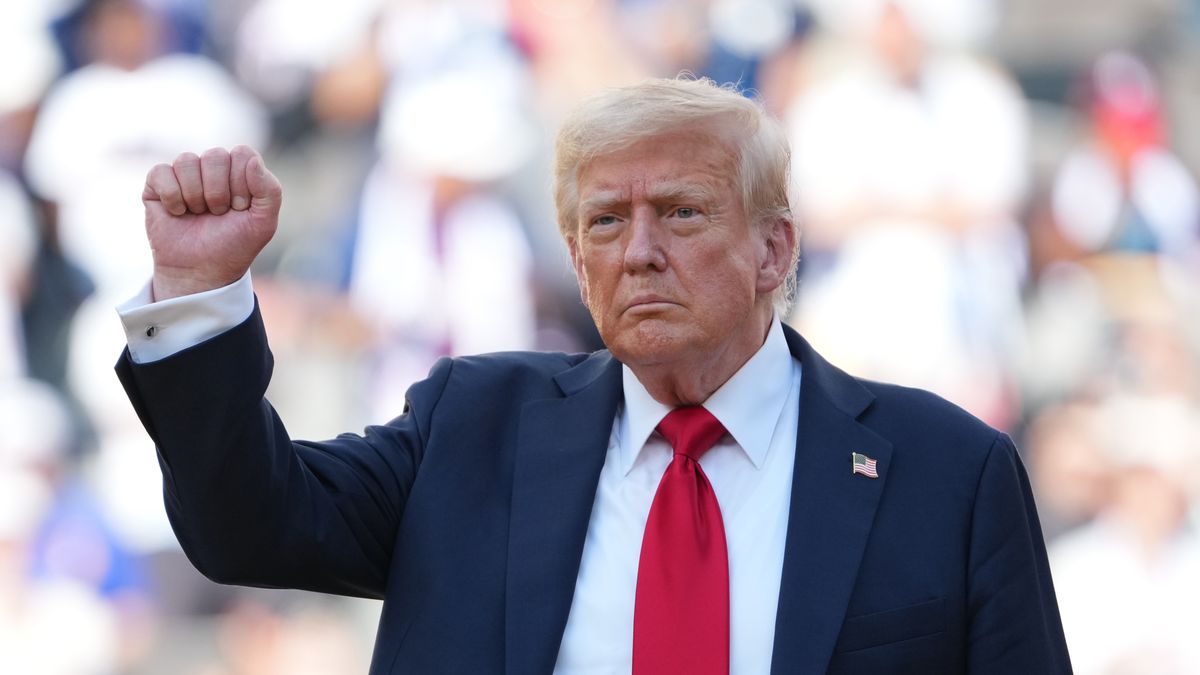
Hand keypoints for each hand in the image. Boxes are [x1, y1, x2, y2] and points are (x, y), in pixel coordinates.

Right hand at [142, 146, 281, 299]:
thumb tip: (253, 159)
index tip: (240, 208)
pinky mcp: (157, 183)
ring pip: (187, 161)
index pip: (242, 154)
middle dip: (219, 193)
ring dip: (195, 196)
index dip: (242, 184)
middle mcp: (212, 167)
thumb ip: (270, 190)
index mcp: (239, 170)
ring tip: (198, 214)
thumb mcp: (264, 223)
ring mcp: (184, 173)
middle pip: (215, 156)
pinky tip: (178, 212)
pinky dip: (172, 197)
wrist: (202, 270)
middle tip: (217, 214)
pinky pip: (161, 172)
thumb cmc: (234, 244)